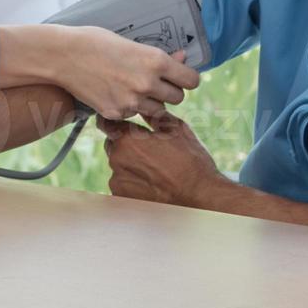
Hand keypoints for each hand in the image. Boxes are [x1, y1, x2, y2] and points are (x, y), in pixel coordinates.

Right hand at [56, 33, 198, 120]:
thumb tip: (181, 58)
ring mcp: (132, 102)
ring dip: (151, 102)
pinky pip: (133, 115)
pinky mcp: (116, 113)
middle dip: (169, 91)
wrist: (63, 55)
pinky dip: (128, 107)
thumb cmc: (96, 42)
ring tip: (133, 87)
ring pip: (157, 110)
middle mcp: (148, 84)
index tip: (180, 77)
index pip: (191, 81)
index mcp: (155, 61)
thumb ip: (158, 56)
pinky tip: (114, 92)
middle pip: (178, 98)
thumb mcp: (131, 43)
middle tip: (155, 82)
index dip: (186, 78)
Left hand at [100, 111, 223, 207]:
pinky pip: (123, 185)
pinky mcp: (122, 199)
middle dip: (125, 145)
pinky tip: (153, 184)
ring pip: (118, 167)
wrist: (200, 196)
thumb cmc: (191, 162)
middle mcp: (117, 161)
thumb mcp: (177, 130)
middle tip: (149, 151)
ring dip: (130, 165)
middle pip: (113, 146)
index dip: (115, 123)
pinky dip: (133, 183)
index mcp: (128, 140)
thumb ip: (154, 116)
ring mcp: (118, 182)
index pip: (107, 124)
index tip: (121, 125)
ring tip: (155, 170)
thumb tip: (144, 108)